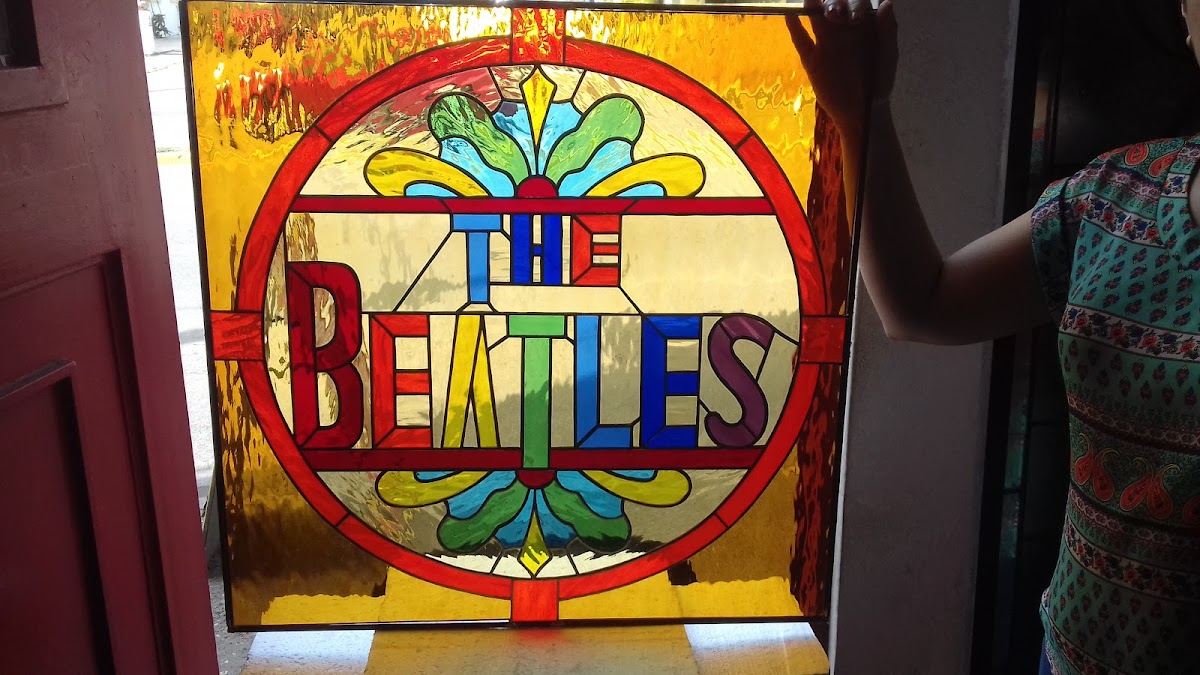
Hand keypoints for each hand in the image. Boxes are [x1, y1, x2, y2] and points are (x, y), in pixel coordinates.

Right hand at [787, 0, 897, 132]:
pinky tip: (790, 14)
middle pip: (835, 6)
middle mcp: (843, 29)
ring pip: (817, 18)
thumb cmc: (878, 83)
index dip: (856, 3)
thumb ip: (888, 30)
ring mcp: (825, 42)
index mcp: (863, 25)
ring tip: (812, 0)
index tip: (856, 17)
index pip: (858, 2)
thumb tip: (886, 3)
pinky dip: (794, 27)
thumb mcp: (888, 57)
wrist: (862, 111)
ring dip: (814, 7)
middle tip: (835, 14)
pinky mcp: (811, 59)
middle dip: (834, 3)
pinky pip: (800, 40)